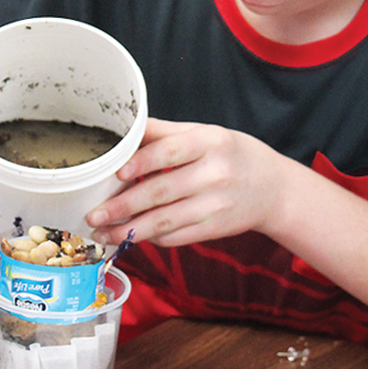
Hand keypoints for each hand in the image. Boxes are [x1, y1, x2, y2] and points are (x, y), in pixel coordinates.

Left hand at [86, 117, 282, 246]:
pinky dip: (151, 238)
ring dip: (129, 230)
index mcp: (210, 142)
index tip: (115, 172)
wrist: (273, 188)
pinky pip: (176, 236)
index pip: (170, 152)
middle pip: (161, 192)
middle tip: (94, 215)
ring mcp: (216, 205)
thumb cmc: (232, 154)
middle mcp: (215, 173)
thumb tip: (123, 130)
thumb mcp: (205, 133)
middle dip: (123, 206)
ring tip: (102, 234)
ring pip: (165, 221)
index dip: (141, 163)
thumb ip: (164, 132)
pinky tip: (130, 236)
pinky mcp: (215, 229)